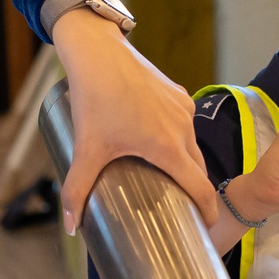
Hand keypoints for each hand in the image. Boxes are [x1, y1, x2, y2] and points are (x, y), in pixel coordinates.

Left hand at [52, 10, 213, 230]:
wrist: (98, 51)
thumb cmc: (95, 98)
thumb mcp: (86, 148)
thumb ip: (76, 190)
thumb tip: (70, 227)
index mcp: (168, 148)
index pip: (201, 188)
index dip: (208, 211)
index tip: (207, 227)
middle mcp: (183, 128)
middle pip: (199, 169)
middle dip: (195, 191)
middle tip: (182, 209)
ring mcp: (183, 108)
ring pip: (192, 145)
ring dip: (187, 163)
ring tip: (170, 177)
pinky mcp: (178, 93)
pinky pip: (185, 123)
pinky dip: (179, 138)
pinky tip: (160, 142)